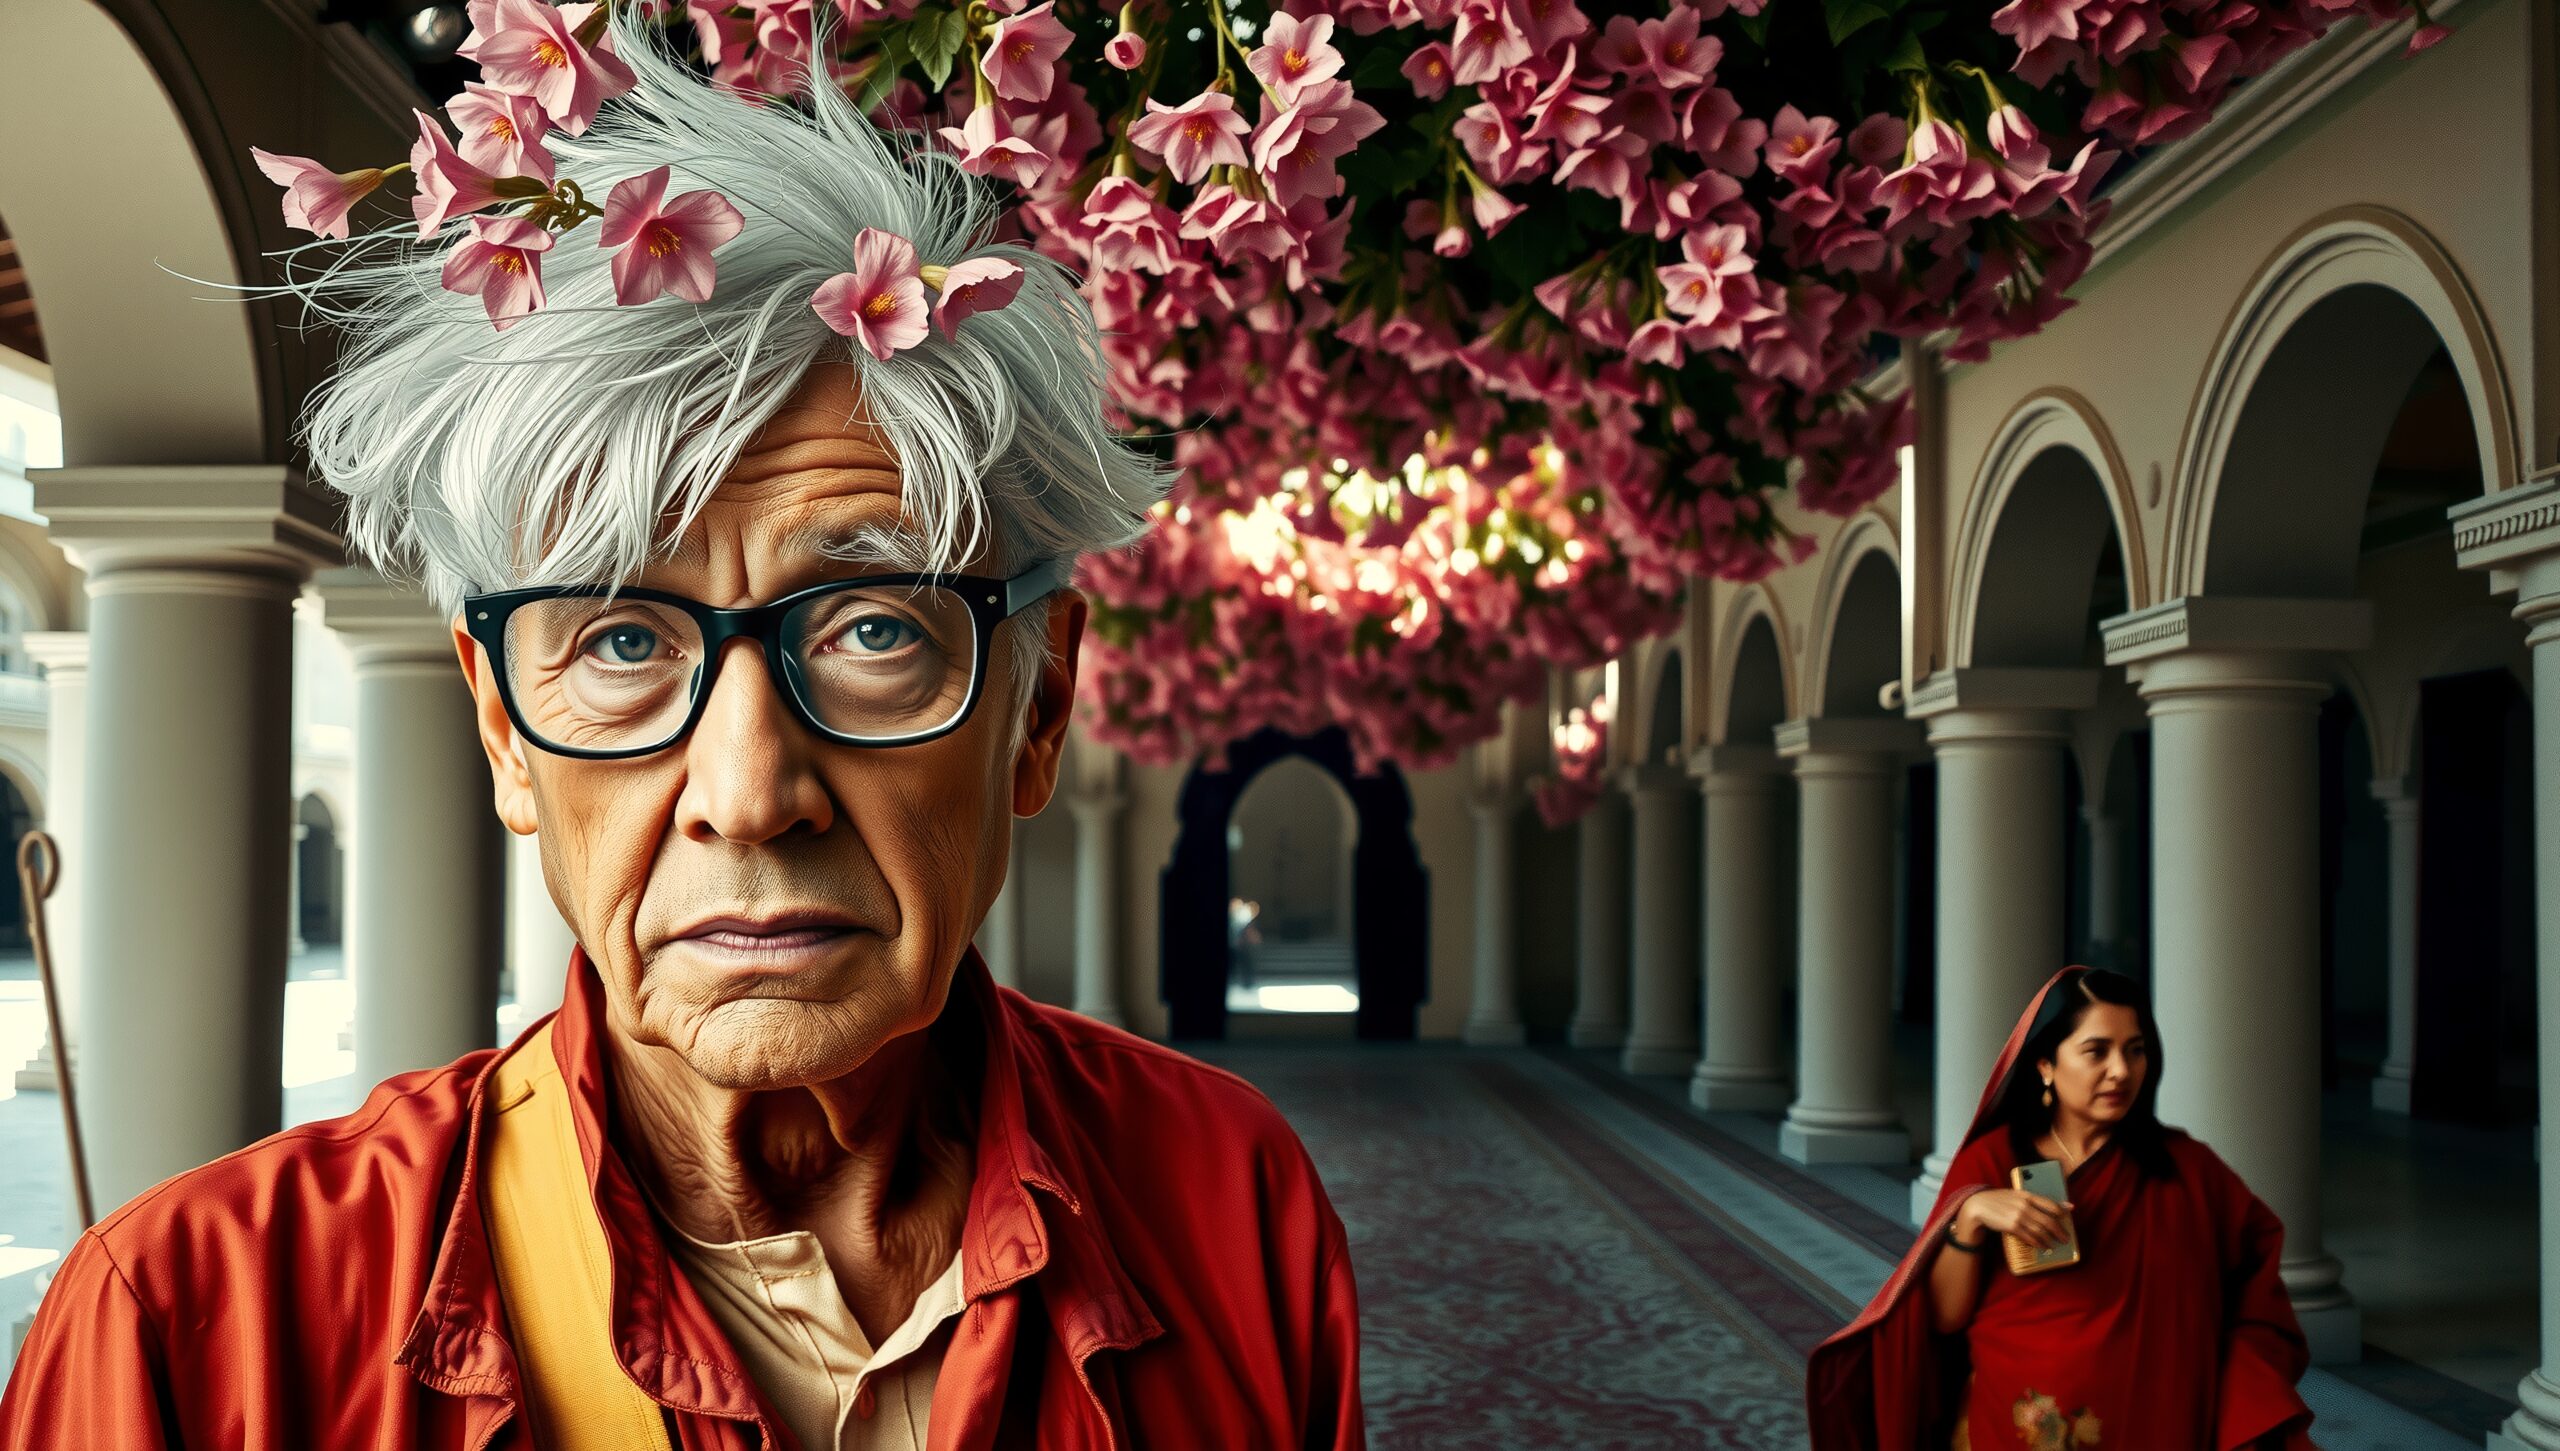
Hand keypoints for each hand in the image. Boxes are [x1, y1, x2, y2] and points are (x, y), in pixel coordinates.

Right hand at [1957, 1188, 2073, 1249]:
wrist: (1978, 1205)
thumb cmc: (1999, 1200)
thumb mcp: (2017, 1195)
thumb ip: (2036, 1200)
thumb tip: (2063, 1205)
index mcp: (2027, 1195)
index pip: (2050, 1204)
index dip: (2061, 1212)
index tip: (2068, 1217)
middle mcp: (2024, 1205)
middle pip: (2048, 1221)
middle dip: (2059, 1231)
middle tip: (2065, 1238)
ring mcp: (2018, 1216)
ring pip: (2040, 1231)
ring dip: (2050, 1240)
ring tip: (2055, 1244)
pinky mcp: (2012, 1226)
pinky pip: (2029, 1237)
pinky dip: (2038, 1243)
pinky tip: (2042, 1246)